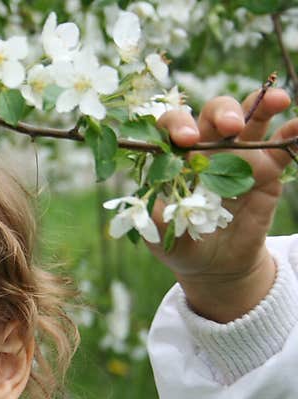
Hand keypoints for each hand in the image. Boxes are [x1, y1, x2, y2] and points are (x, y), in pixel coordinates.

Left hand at [152, 89, 296, 321]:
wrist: (216, 265)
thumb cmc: (181, 244)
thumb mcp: (162, 236)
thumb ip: (155, 217)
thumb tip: (147, 203)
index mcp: (175, 159)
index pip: (170, 129)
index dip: (176, 126)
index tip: (185, 139)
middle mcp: (206, 150)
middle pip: (213, 115)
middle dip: (222, 113)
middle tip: (230, 126)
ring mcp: (239, 156)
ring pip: (250, 120)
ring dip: (262, 106)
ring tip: (277, 100)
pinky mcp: (266, 170)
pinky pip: (281, 147)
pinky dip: (292, 133)